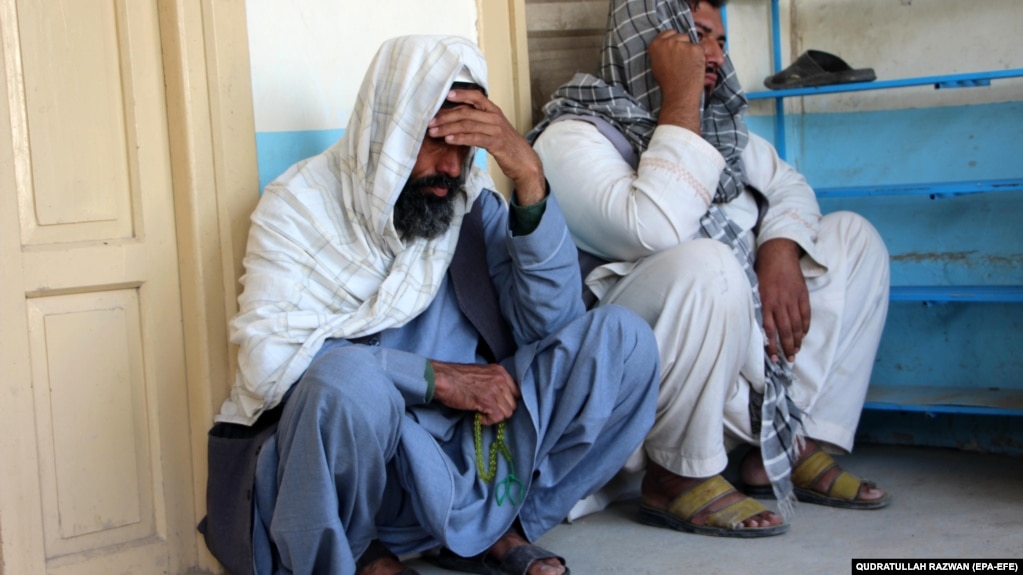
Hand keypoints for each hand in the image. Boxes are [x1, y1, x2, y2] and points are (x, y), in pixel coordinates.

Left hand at [427, 89, 546, 205]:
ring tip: (434, 132)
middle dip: (446, 116)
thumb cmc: (507, 145)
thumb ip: (478, 121)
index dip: (461, 94)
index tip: (446, 95)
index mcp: (494, 111)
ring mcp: (496, 130)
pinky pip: (474, 138)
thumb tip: (457, 117)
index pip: (476, 96)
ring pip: (467, 124)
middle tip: (431, 121)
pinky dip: (460, 138)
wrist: (524, 161)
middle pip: (466, 112)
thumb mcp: (493, 128)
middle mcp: (494, 117)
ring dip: (448, 128)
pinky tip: (449, 140)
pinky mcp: (496, 143)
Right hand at [429, 360, 520, 424]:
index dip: (507, 401)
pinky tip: (479, 416)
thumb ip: (494, 382)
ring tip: (482, 413)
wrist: (442, 379)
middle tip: (488, 411)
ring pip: (507, 412)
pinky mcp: (488, 401)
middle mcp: (501, 379)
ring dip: (495, 416)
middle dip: (502, 410)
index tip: (498, 405)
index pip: (516, 392)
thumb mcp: (481, 373)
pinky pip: (497, 418)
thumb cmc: (457, 377)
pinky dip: (488, 421)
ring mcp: (495, 390)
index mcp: (501, 371)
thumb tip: (501, 397)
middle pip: (513, 404)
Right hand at [648, 30, 705, 132]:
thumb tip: (667, 43)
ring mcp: (682, 45)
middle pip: (681, 36)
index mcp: (655, 45)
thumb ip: (661, 51)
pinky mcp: (695, 49)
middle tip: (681, 61)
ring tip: (687, 65)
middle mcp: (668, 42)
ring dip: (692, 50)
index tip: (676, 49)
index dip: (674, 40)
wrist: (678, 93)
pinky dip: (700, 57)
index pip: (669, 32)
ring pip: (691, 42)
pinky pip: (700, 49)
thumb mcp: (656, 64)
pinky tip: (694, 67)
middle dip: (684, 45)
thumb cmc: (667, 82)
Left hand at [755, 238, 810, 362]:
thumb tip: (752, 323)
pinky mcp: (802, 294)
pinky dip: (805, 326)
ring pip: (796, 325)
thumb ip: (756, 305)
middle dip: (787, 348)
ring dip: (797, 341)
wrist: (778, 252)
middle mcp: (780, 303)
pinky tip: (803, 335)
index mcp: (766, 302)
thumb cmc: (763, 271)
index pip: (769, 330)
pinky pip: (806, 314)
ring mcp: (793, 299)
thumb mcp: (754, 287)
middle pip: (785, 331)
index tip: (772, 358)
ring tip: (796, 352)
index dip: (771, 346)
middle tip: (788, 360)